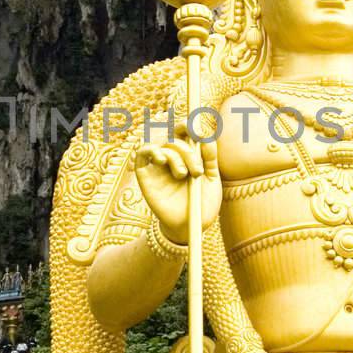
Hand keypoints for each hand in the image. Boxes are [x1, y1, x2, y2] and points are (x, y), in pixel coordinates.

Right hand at [135, 121, 221, 245]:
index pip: (183, 131)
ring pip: (160, 143)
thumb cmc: (202, 203)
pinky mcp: (144, 175)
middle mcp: (171, 156)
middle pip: (174, 136)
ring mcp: (157, 165)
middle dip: (188, 150)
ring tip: (183, 175)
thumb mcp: (211, 178)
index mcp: (187, 154)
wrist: (191, 226)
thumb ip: (210, 157)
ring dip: (174, 155)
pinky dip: (150, 150)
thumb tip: (206, 136)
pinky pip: (141, 153)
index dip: (189, 125)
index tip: (199, 132)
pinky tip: (161, 159)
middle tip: (197, 170)